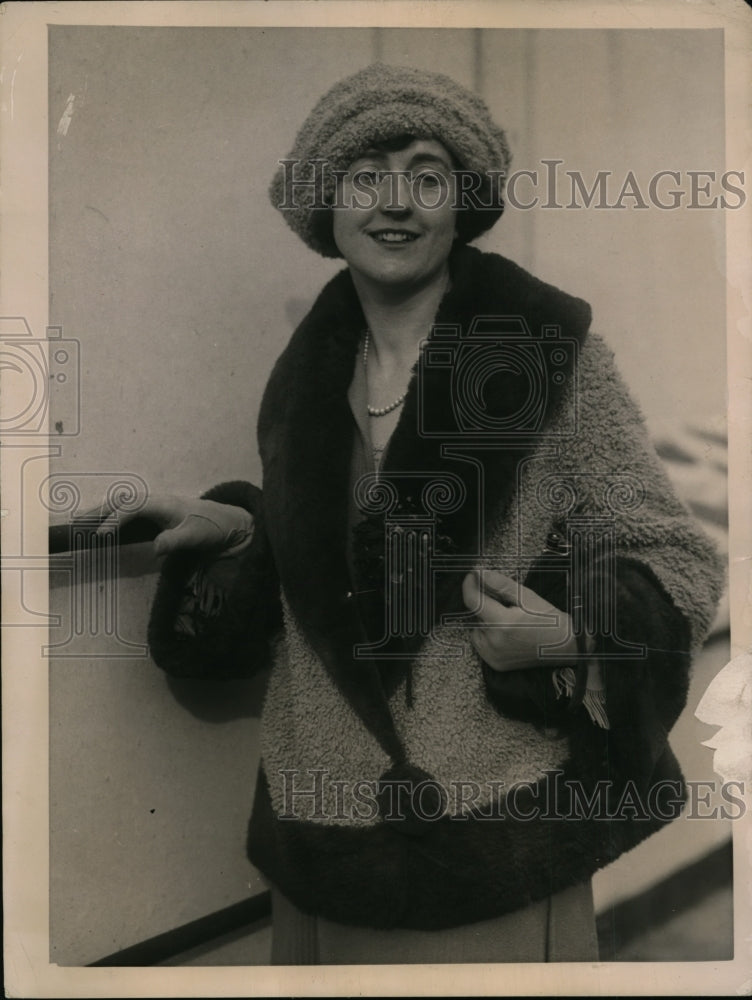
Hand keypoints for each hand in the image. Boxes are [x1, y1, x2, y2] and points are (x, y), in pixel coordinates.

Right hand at [79, 494, 253, 557]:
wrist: (226, 523)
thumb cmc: (212, 528)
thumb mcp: (196, 537)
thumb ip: (176, 541)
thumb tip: (155, 548)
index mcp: (163, 503)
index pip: (132, 507)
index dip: (115, 519)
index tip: (101, 534)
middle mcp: (156, 501)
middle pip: (121, 501)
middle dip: (99, 511)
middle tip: (77, 523)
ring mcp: (154, 506)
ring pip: (122, 504)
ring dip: (102, 511)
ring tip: (80, 521)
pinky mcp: (154, 514)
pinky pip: (128, 512)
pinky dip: (112, 516)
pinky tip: (101, 525)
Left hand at [462, 569, 578, 672]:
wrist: (565, 647)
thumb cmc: (549, 619)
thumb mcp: (526, 596)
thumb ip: (499, 584)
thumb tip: (478, 573)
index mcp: (503, 623)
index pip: (473, 601)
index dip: (469, 585)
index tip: (472, 575)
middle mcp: (494, 642)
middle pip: (476, 615)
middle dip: (485, 604)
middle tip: (506, 603)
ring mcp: (493, 656)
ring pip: (477, 628)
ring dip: (487, 620)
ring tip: (509, 620)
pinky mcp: (495, 664)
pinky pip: (482, 643)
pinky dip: (489, 634)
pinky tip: (507, 633)